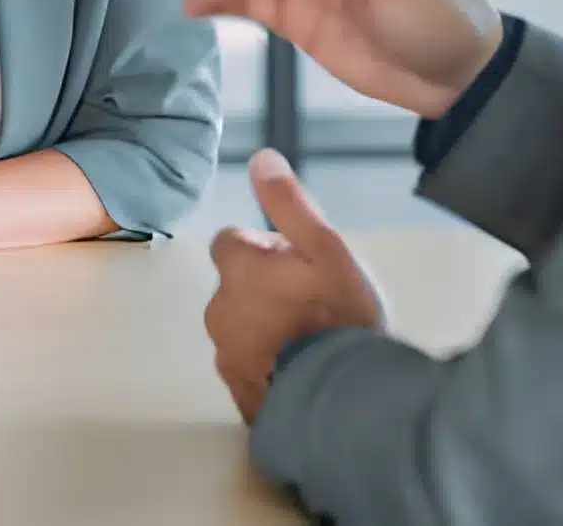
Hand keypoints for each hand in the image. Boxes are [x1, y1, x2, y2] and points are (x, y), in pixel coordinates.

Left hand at [204, 151, 383, 423]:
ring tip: (312, 342)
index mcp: (238, 269)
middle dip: (264, 289)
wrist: (342, 404)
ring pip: (241, 328)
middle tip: (313, 304)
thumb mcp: (325, 248)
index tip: (296, 263)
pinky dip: (269, 366)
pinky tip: (304, 372)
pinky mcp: (238, 394)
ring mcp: (226, 355)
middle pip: (236, 286)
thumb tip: (260, 159)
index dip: (262, 247)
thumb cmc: (337, 318)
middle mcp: (219, 310)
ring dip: (266, 329)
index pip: (231, 241)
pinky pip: (250, 368)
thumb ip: (289, 203)